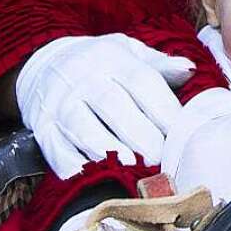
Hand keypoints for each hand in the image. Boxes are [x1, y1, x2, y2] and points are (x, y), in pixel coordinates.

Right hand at [17, 33, 194, 178]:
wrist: (45, 63)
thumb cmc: (101, 64)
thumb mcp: (130, 53)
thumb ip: (160, 65)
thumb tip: (189, 69)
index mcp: (112, 57)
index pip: (142, 81)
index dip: (164, 109)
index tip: (182, 133)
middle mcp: (83, 77)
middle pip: (113, 105)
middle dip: (140, 134)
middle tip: (161, 158)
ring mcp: (59, 102)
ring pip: (82, 128)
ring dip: (108, 151)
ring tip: (132, 169)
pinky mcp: (41, 126)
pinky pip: (55, 149)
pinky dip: (73, 166)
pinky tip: (93, 178)